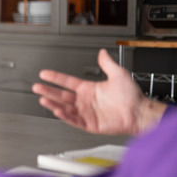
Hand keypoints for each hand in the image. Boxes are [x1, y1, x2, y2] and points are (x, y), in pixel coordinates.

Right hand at [33, 50, 163, 136]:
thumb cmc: (132, 96)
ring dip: (53, 104)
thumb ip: (107, 64)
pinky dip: (65, 116)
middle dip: (48, 91)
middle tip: (37, 87)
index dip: (56, 78)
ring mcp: (86, 113)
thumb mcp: (119, 74)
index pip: (67, 82)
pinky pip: (74, 120)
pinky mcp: (90, 124)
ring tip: (43, 99)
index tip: (45, 74)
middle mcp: (85, 101)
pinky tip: (57, 111)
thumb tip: (102, 52)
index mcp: (89, 89)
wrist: (139, 113)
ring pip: (65, 108)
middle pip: (62, 95)